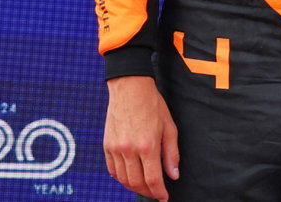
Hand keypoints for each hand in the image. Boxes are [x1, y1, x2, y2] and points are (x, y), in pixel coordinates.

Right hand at [103, 75, 179, 200]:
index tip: (164, 197)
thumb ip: (171, 153)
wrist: (130, 89)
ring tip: (145, 187)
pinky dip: (121, 178)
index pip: (153, 179)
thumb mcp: (169, 127)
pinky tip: (130, 177)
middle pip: (136, 183)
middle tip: (156, 193)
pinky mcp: (107, 146)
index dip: (159, 192)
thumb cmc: (153, 105)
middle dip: (148, 192)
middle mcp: (129, 150)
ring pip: (123, 179)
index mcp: (147, 146)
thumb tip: (174, 175)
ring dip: (134, 187)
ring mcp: (115, 149)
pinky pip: (112, 170)